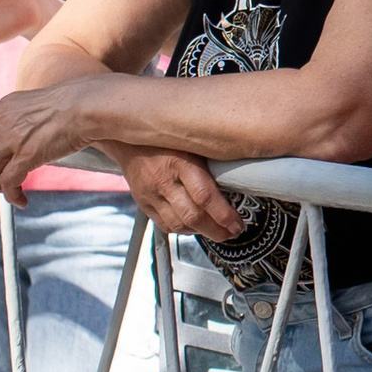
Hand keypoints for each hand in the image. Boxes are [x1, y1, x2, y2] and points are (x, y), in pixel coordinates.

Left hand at [0, 80, 103, 203]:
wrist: (95, 103)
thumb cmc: (83, 101)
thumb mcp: (46, 103)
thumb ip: (32, 118)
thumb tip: (35, 133)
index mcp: (8, 107)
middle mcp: (4, 121)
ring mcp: (13, 138)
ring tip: (8, 190)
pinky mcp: (27, 155)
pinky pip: (8, 182)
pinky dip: (12, 195)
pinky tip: (21, 199)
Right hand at [106, 144, 243, 239]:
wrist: (130, 142)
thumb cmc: (170, 139)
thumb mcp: (193, 143)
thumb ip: (211, 162)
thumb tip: (241, 178)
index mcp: (181, 163)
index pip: (205, 196)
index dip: (223, 215)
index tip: (238, 223)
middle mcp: (164, 182)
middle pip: (192, 216)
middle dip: (216, 230)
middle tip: (234, 232)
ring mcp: (151, 196)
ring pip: (178, 225)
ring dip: (201, 233)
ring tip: (220, 232)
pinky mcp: (143, 204)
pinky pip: (165, 225)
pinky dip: (183, 230)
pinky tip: (197, 228)